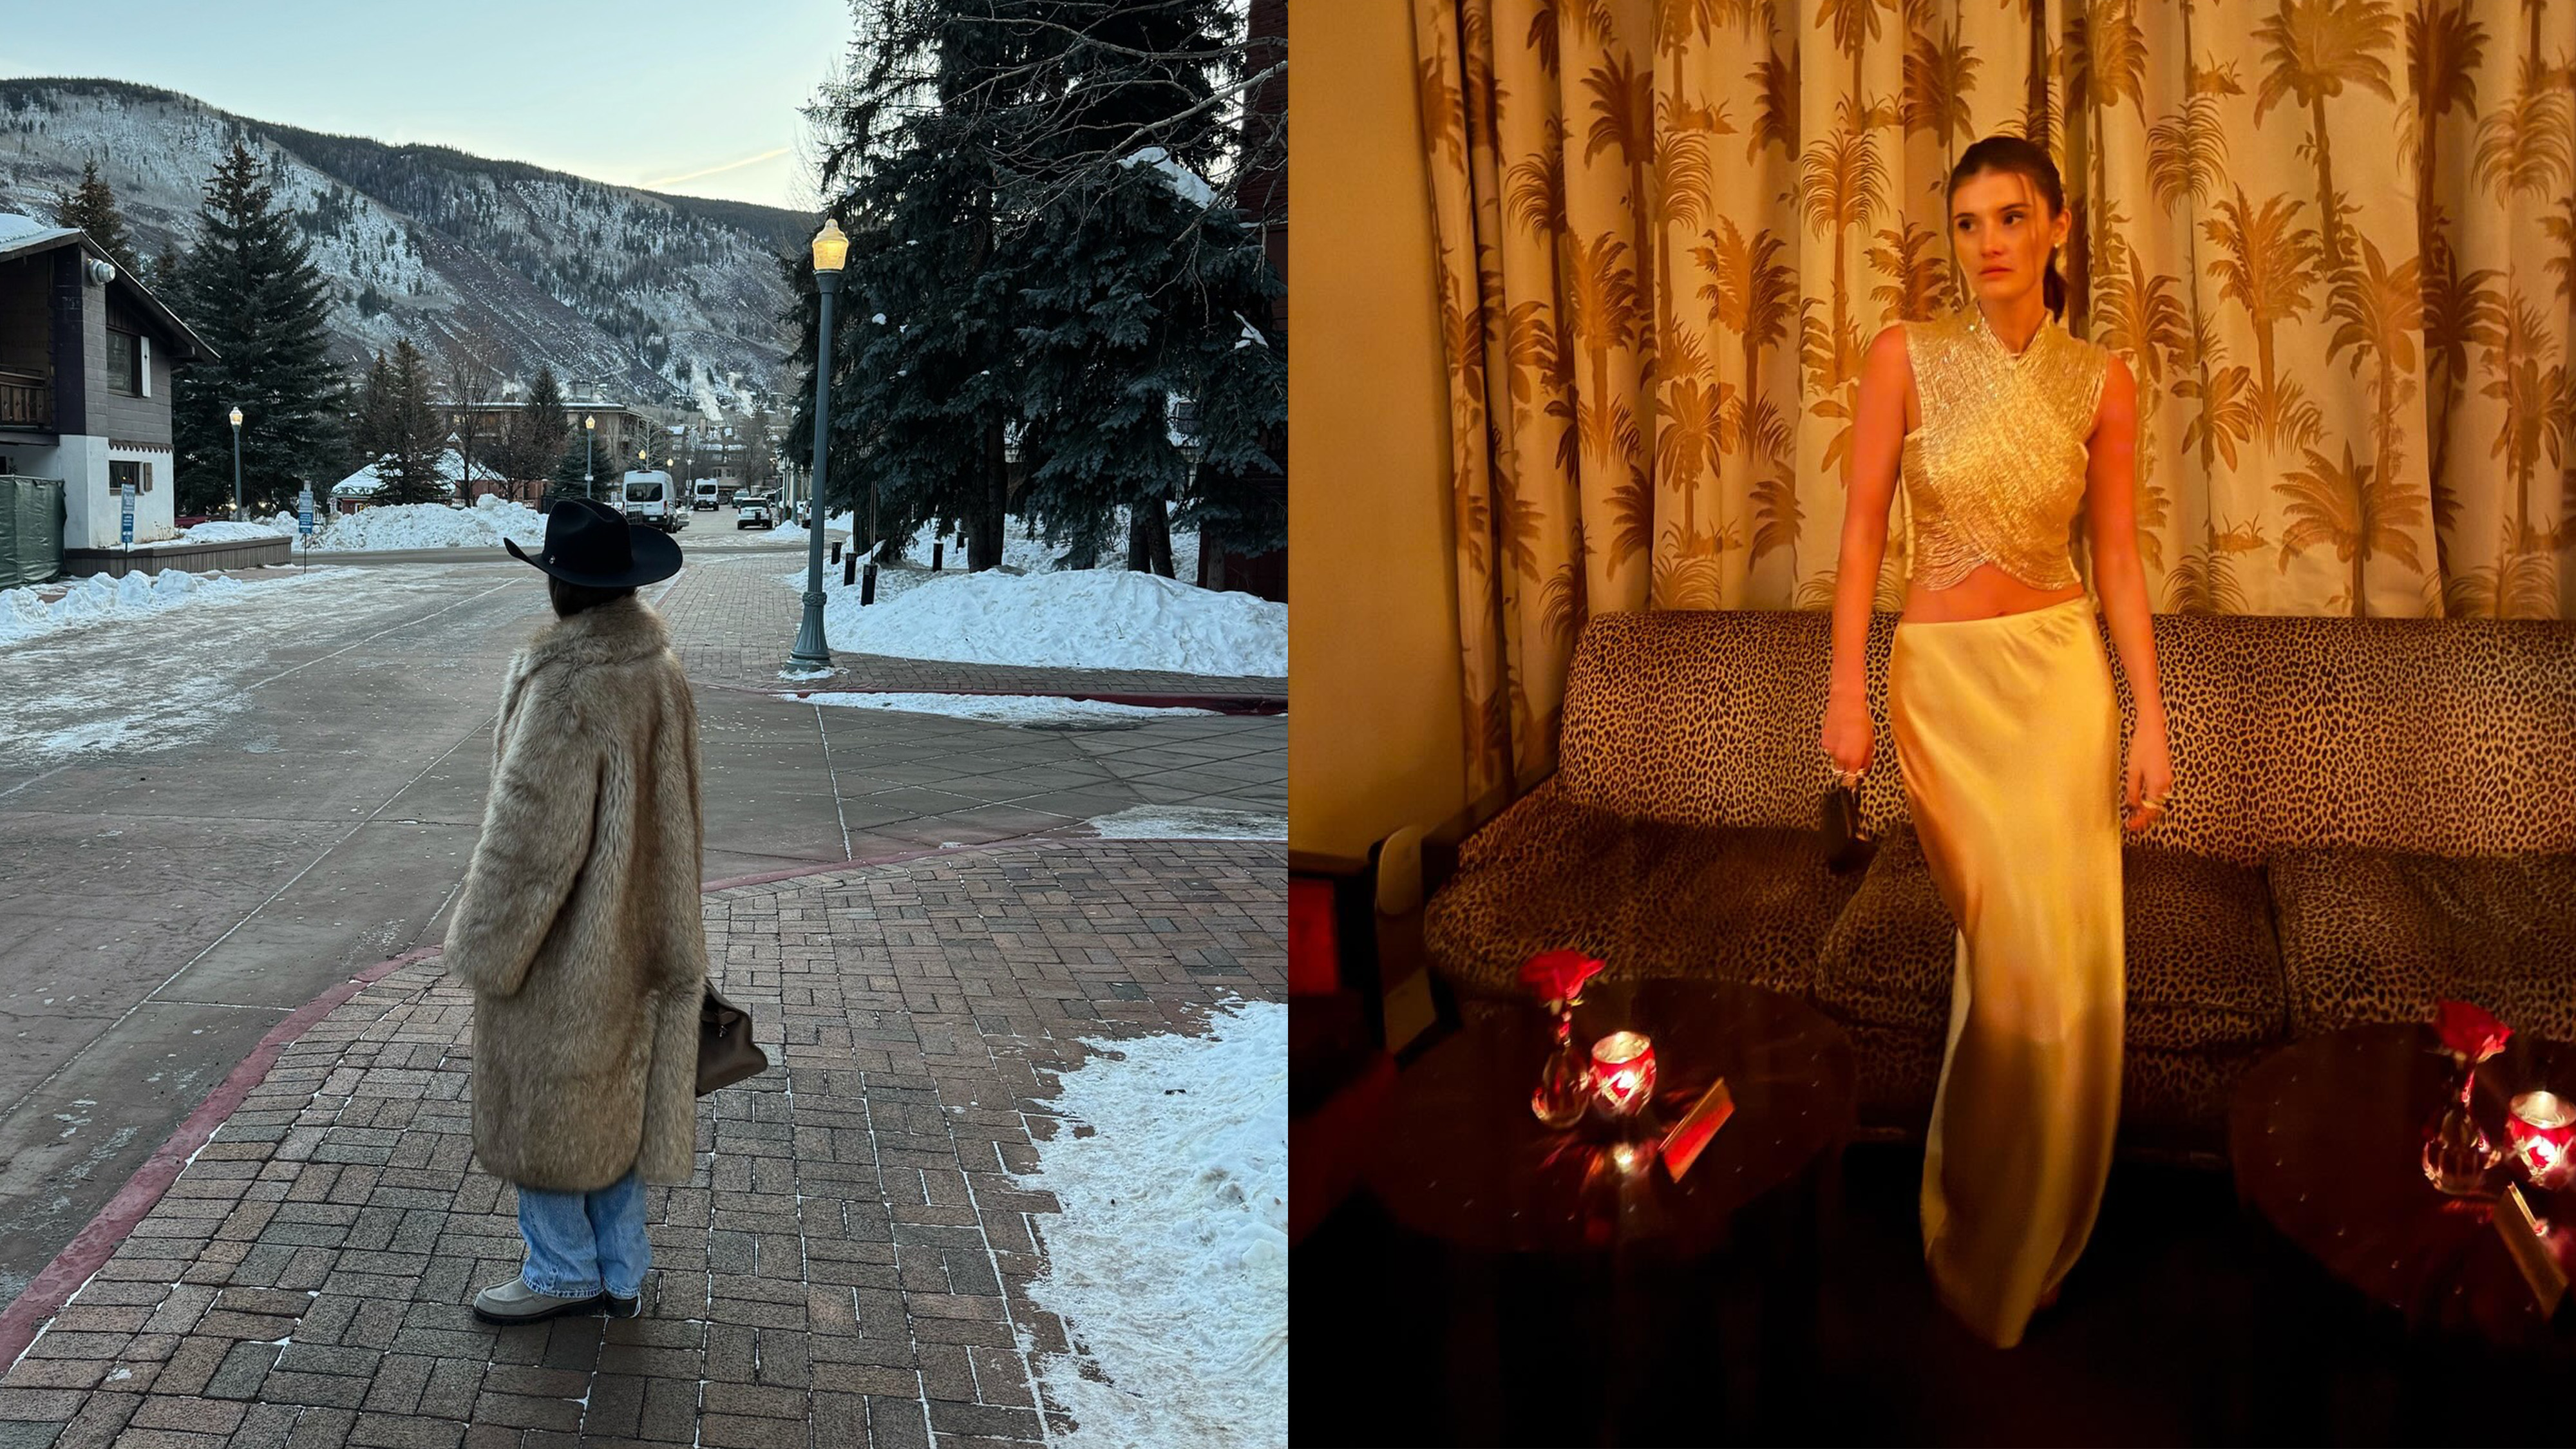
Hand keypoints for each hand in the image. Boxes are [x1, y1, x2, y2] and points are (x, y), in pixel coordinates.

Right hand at [1820, 693, 1872, 785]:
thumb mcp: (1870, 743)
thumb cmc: (1861, 721)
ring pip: (1835, 760)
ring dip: (1841, 756)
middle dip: (1847, 767)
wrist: (1846, 705)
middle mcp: (1840, 758)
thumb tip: (1863, 769)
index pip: (1851, 779)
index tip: (1857, 775)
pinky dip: (1835, 747)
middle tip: (1854, 757)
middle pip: (1842, 772)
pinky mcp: (1824, 742)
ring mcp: (1830, 750)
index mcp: (1853, 759)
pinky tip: (1841, 736)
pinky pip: (1830, 750)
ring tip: (1847, 743)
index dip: (1855, 777)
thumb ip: (1866, 760)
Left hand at [2123, 717, 2172, 833]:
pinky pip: (2160, 794)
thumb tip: (2133, 805)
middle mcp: (2165, 784)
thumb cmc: (2141, 747)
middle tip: (2132, 825)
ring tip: (2135, 816)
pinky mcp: (2166, 774)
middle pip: (2157, 808)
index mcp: (2157, 784)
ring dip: (2148, 811)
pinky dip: (2152, 801)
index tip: (2131, 826)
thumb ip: (2133, 790)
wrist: (2153, 730)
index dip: (2141, 820)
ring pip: (2159, 802)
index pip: (2151, 810)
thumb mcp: (2132, 770)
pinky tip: (2142, 802)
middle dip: (2145, 819)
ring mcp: (2167, 779)